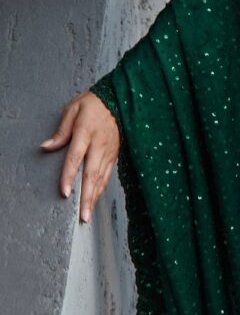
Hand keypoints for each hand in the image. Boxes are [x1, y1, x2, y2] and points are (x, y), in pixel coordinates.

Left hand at [39, 91, 120, 223]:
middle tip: (82, 216)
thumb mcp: (72, 110)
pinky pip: (107, 175)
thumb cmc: (92, 104)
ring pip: (101, 178)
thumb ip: (61, 131)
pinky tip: (95, 199)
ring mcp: (109, 151)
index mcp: (87, 133)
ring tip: (88, 214)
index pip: (76, 158)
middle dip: (87, 197)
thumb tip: (46, 147)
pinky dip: (101, 189)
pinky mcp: (114, 154)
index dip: (69, 176)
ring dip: (94, 197)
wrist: (119, 99)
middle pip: (92, 174)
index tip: (65, 192)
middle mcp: (100, 145)